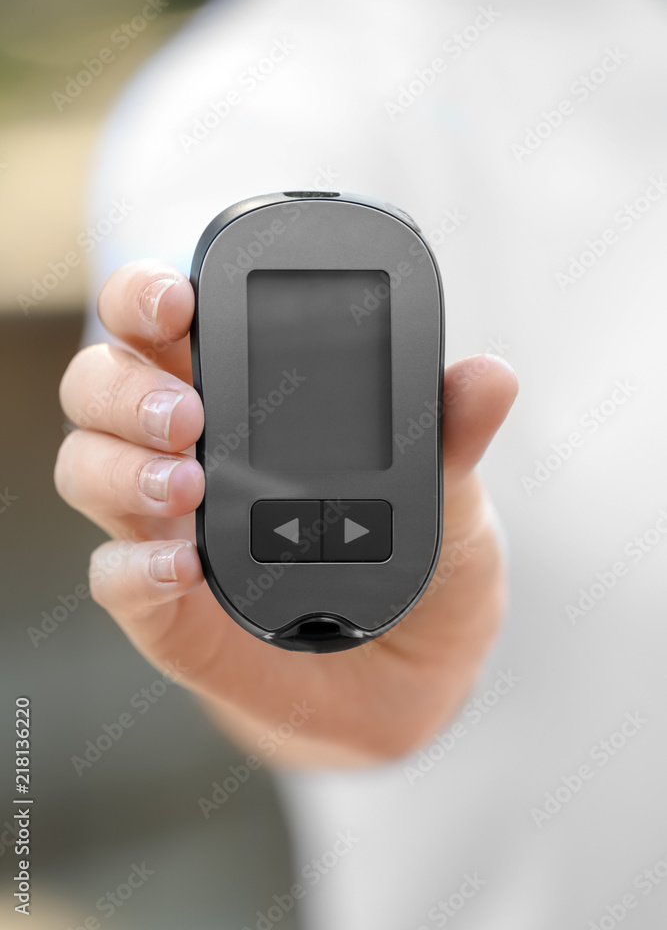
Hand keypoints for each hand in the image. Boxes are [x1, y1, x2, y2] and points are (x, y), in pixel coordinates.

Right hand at [55, 261, 517, 765]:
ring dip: (123, 469)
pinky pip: (114, 579)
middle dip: (122, 384)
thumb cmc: (419, 568)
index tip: (180, 298)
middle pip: (100, 383)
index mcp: (246, 398)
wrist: (412, 676)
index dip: (149, 294)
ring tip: (188, 488)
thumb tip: (489, 376)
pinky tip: (182, 568)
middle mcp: (189, 450)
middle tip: (188, 413)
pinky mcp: (167, 607)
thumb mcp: (449, 498)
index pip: (167, 322)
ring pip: (87, 468)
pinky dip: (135, 570)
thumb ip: (453, 437)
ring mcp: (169, 528)